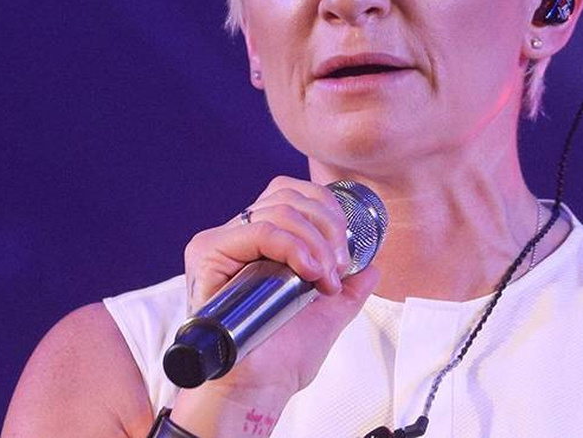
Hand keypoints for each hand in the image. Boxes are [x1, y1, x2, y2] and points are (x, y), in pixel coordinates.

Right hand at [170, 176, 379, 434]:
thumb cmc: (283, 358)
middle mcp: (238, 236)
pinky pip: (261, 230)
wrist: (260, 389)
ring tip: (325, 278)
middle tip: (339, 267)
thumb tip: (373, 265)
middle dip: (328, 225)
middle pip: (289, 195)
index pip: (292, 194)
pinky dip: (295, 246)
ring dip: (317, 241)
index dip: (327, 209)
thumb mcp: (328, 313)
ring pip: (280, 210)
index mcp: (261, 243)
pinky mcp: (210, 253)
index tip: (345, 254)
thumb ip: (350, 286)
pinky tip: (309, 273)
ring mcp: (223, 242)